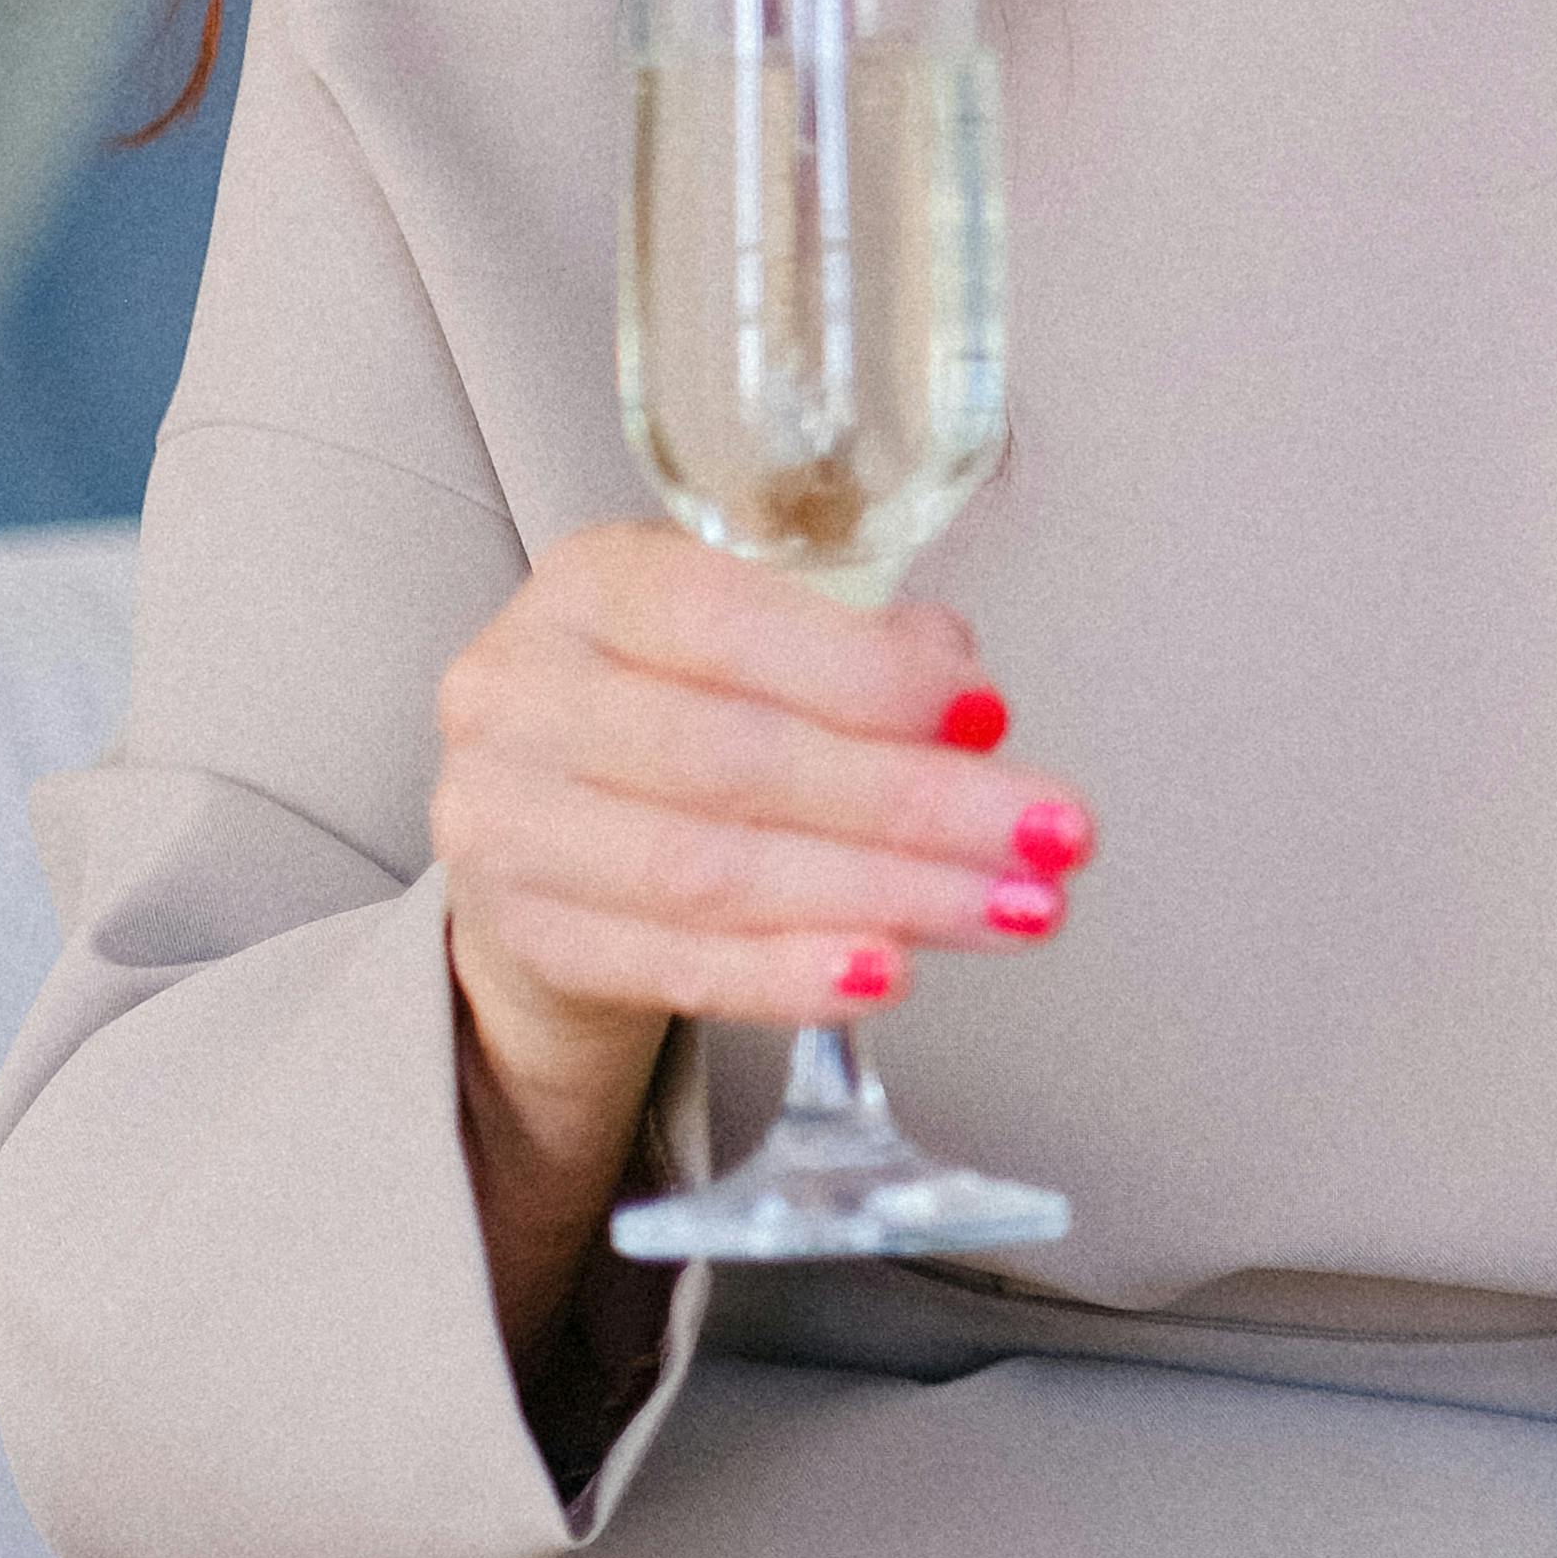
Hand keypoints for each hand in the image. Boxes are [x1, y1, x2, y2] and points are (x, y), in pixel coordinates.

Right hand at [430, 525, 1092, 1346]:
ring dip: (887, 897)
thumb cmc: (693, 704)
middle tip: (1054, 837)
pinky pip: (676, 965)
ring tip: (1013, 910)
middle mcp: (520, 692)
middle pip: (736, 758)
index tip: (992, 715)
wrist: (555, 826)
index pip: (726, 618)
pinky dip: (791, 975)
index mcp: (591, 582)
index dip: (868, 675)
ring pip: (714, 872)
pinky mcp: (525, 935)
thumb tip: (968, 700)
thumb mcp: (769, 638)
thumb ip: (865, 647)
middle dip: (917, 804)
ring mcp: (502, 821)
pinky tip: (890, 974)